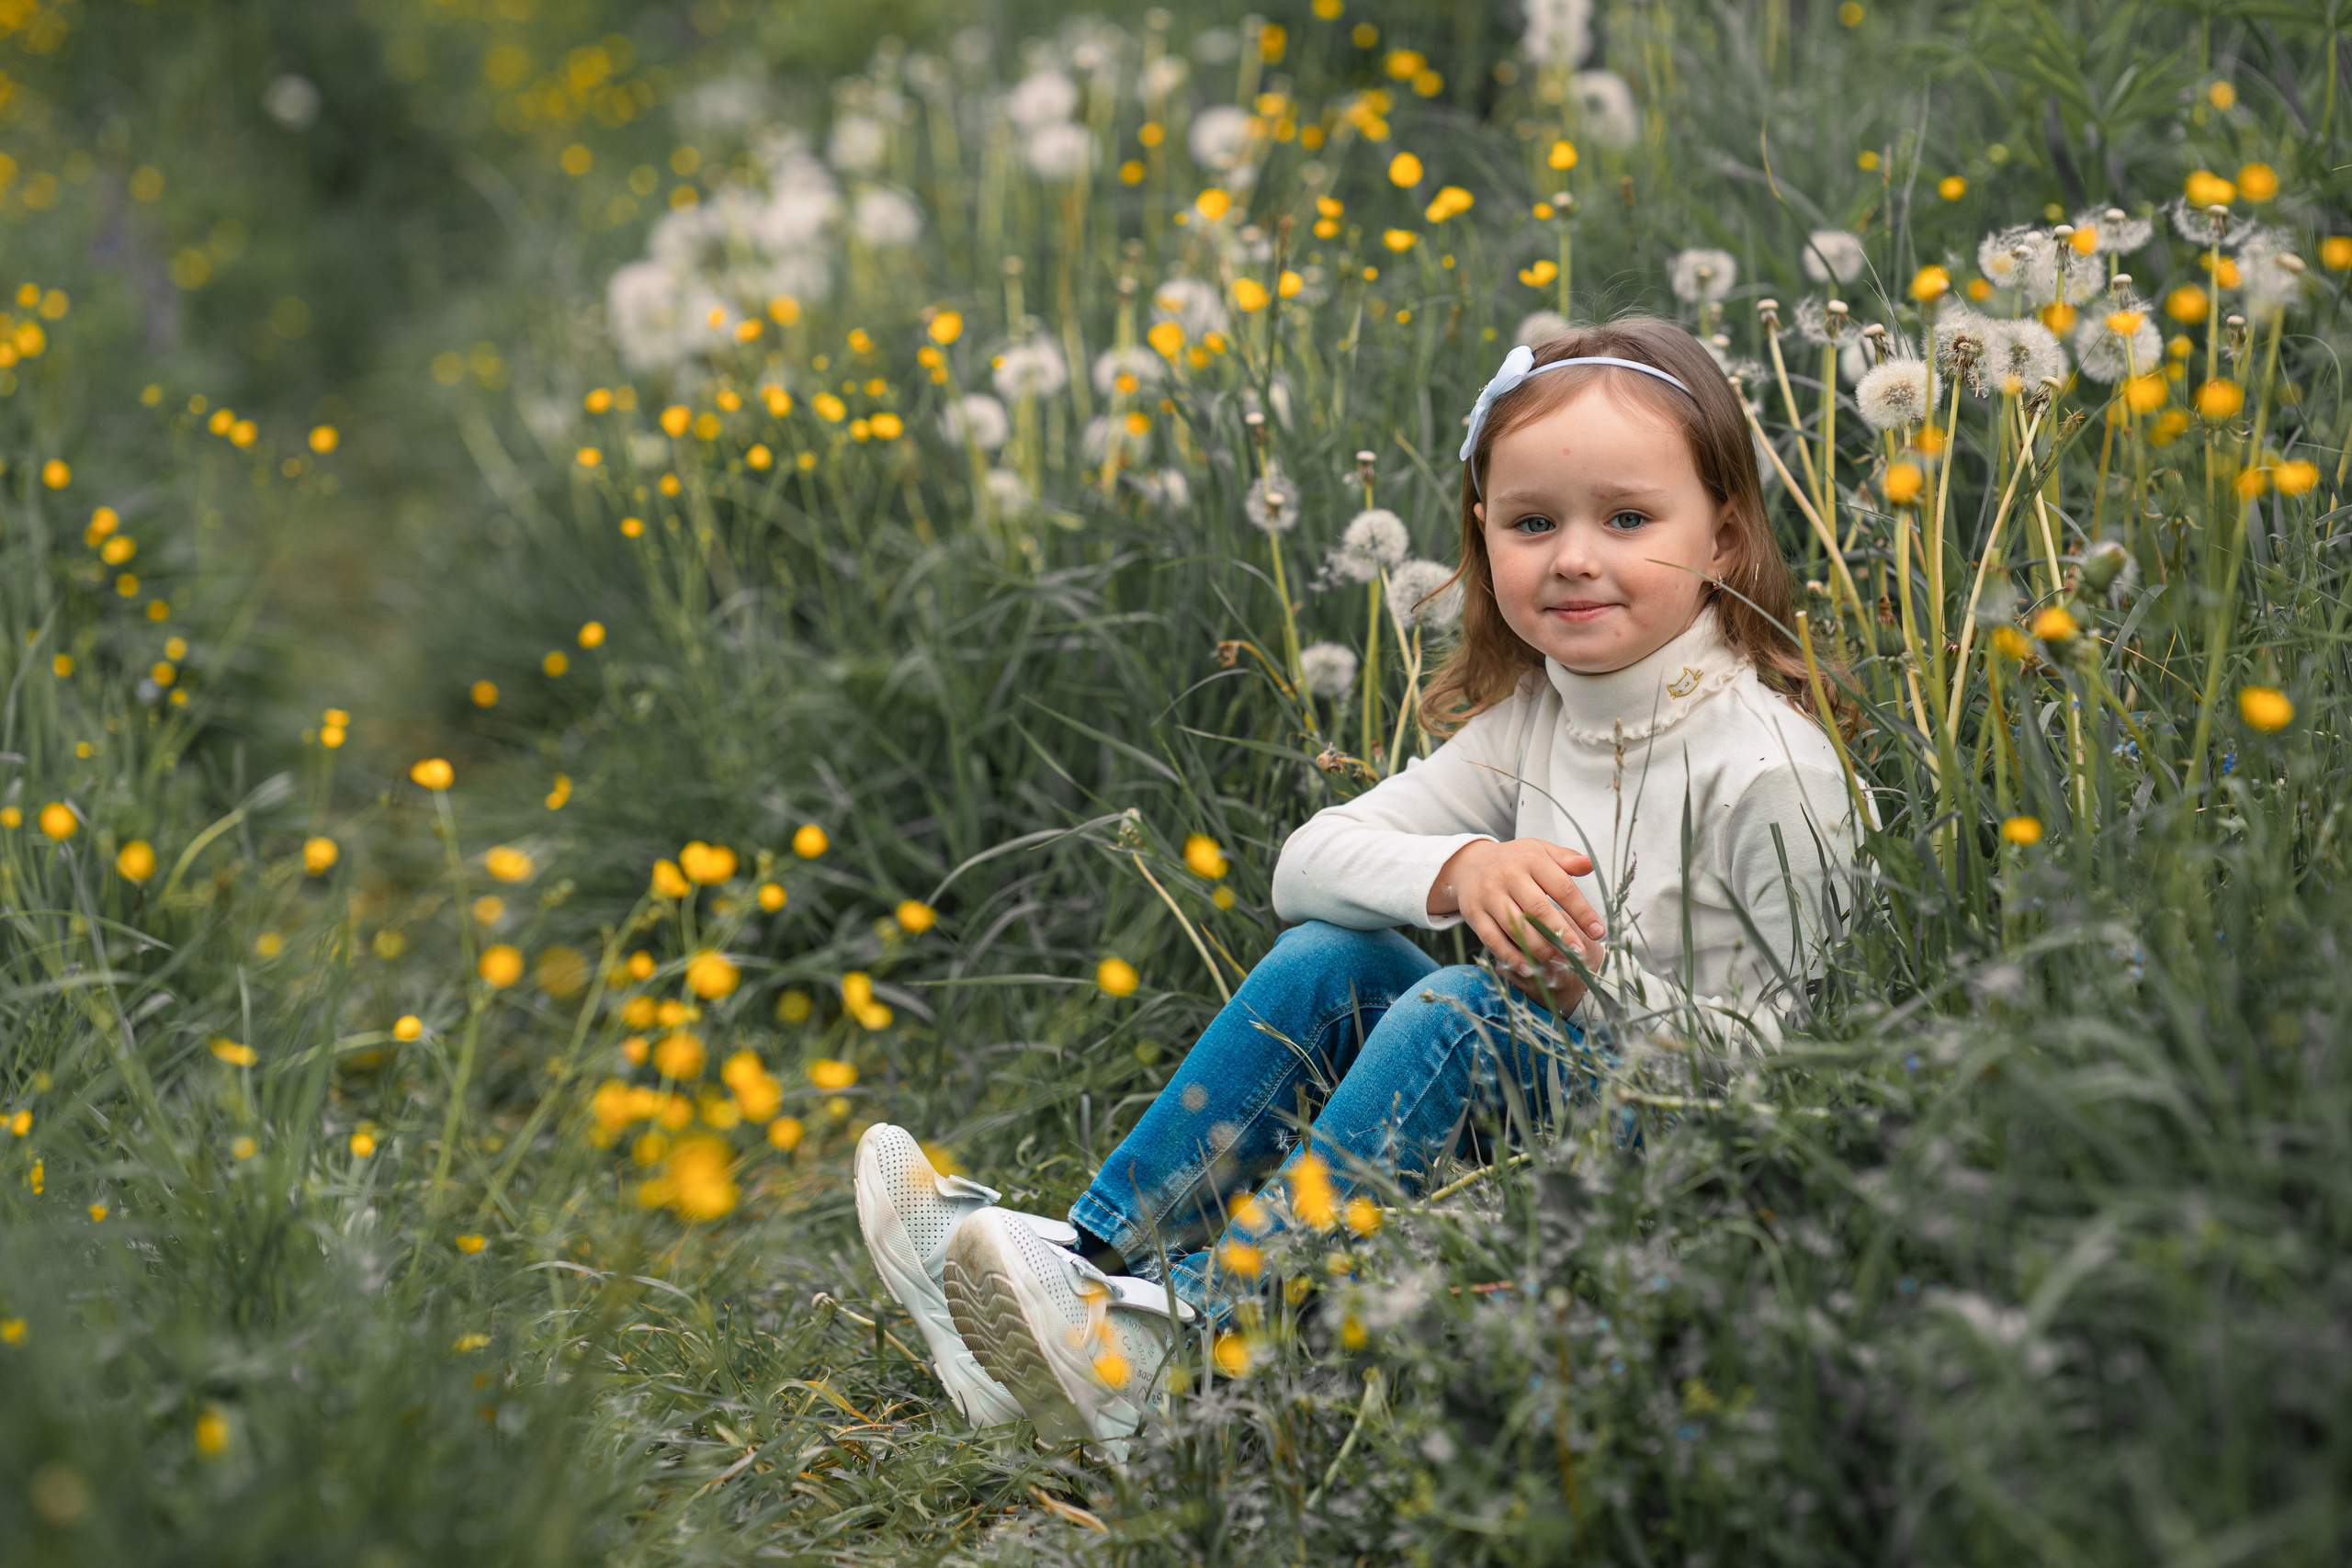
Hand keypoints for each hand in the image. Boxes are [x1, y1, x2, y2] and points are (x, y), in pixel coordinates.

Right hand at [1427, 838, 1604, 1002]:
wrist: (1469, 864)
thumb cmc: (1515, 861)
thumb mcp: (1540, 851)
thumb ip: (1566, 859)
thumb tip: (1589, 864)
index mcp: (1531, 859)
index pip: (1562, 888)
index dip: (1582, 912)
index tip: (1598, 932)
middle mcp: (1508, 876)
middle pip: (1538, 910)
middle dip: (1561, 934)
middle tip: (1579, 953)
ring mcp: (1489, 895)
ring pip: (1516, 927)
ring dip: (1540, 949)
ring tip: (1560, 963)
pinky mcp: (1474, 914)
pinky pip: (1493, 940)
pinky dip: (1512, 957)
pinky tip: (1530, 968)